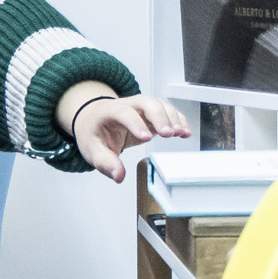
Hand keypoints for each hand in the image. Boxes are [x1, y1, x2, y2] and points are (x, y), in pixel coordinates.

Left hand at [56, 87, 191, 181]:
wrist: (94, 120)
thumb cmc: (94, 133)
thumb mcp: (93, 150)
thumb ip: (105, 163)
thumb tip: (119, 176)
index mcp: (110, 111)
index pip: (124, 113)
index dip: (136, 123)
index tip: (147, 138)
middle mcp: (128, 104)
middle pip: (147, 102)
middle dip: (160, 117)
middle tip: (169, 134)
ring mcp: (141, 106)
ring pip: (160, 104)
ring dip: (173, 118)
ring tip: (181, 133)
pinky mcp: (152, 112)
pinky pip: (167, 111)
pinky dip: (178, 119)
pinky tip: (185, 131)